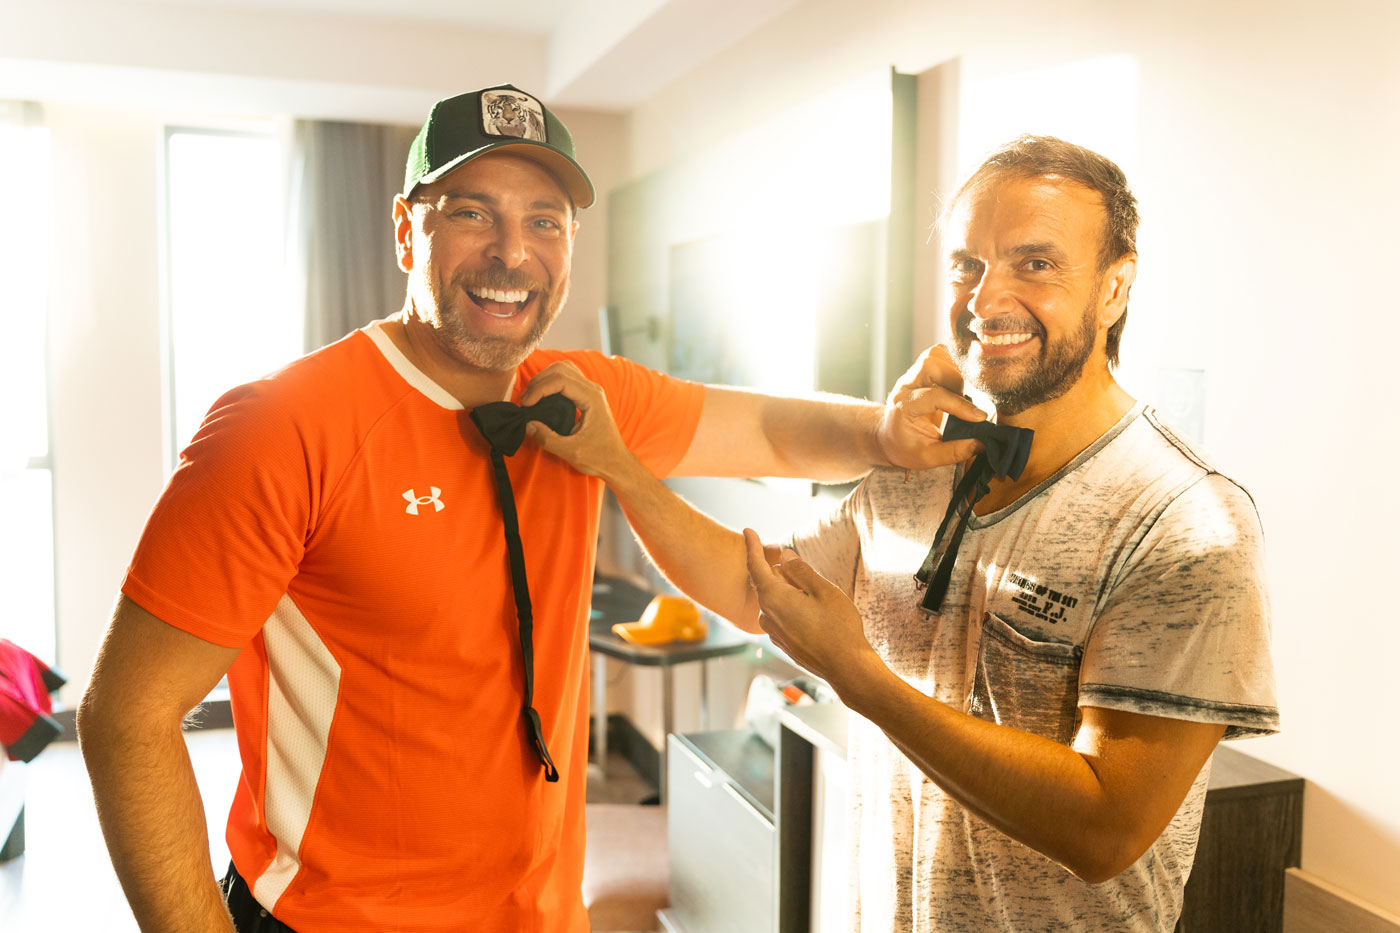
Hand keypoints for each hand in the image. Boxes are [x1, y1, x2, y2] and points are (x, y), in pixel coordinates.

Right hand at [521, 361, 640, 484]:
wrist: (616, 462)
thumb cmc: (599, 458)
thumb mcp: (572, 452)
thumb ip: (548, 439)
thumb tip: (527, 425)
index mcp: (592, 399)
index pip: (560, 379)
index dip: (539, 388)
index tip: (526, 404)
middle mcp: (592, 390)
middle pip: (560, 369)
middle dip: (539, 382)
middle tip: (525, 401)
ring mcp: (590, 391)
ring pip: (563, 370)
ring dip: (544, 379)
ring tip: (531, 398)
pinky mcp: (586, 396)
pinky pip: (566, 378)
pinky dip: (551, 383)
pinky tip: (542, 397)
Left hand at [742, 528, 879, 688]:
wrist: (846, 668)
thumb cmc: (838, 627)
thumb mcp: (823, 590)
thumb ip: (800, 570)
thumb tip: (784, 557)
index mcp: (773, 598)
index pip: (756, 566)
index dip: (752, 546)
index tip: (748, 531)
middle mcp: (768, 616)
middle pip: (768, 584)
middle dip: (780, 571)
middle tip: (800, 566)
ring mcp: (775, 633)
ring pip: (775, 602)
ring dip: (788, 592)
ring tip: (813, 593)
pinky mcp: (784, 644)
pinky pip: (782, 617)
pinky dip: (791, 608)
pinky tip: (812, 612)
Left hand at [877, 345, 987, 469]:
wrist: (888, 437)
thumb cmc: (905, 448)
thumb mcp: (927, 458)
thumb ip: (954, 452)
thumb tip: (982, 443)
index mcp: (905, 406)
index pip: (936, 396)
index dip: (961, 406)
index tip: (980, 418)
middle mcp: (906, 385)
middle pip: (932, 364)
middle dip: (956, 381)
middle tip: (965, 402)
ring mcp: (912, 375)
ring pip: (935, 355)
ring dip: (954, 370)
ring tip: (961, 392)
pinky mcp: (920, 371)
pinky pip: (938, 354)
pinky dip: (952, 363)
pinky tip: (958, 382)